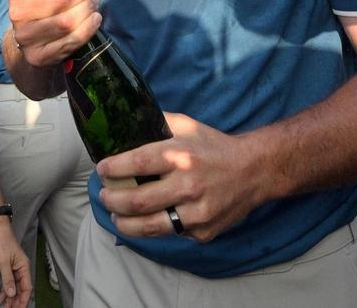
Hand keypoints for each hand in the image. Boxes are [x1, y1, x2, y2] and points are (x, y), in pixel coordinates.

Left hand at [0, 217, 31, 307]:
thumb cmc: (1, 240)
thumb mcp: (3, 261)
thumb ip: (7, 278)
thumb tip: (11, 293)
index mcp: (23, 266)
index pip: (26, 287)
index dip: (23, 299)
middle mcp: (20, 268)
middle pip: (20, 289)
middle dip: (16, 300)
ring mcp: (13, 267)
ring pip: (13, 286)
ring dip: (10, 297)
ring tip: (5, 307)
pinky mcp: (5, 266)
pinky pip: (7, 281)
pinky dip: (4, 290)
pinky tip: (0, 297)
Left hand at [96, 113, 267, 242]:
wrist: (254, 171)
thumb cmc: (214, 147)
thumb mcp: (186, 126)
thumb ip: (156, 123)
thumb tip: (123, 123)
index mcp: (180, 156)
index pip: (136, 163)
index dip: (112, 169)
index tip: (102, 170)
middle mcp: (188, 185)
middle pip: (136, 201)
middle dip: (111, 199)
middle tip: (104, 195)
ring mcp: (197, 212)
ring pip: (149, 227)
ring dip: (124, 223)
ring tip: (116, 216)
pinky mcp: (204, 231)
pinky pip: (171, 233)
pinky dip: (154, 228)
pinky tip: (147, 220)